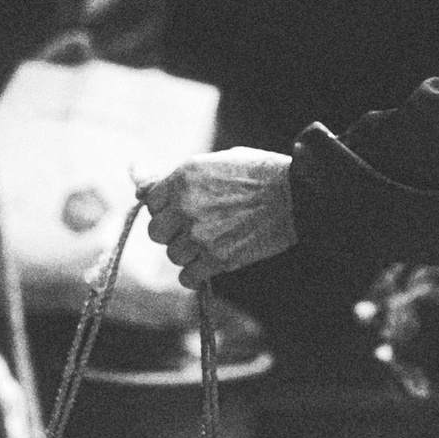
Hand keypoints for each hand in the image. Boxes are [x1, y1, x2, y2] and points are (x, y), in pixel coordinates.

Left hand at [139, 148, 295, 287]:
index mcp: (183, 177)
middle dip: (171, 232)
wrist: (296, 195)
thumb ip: (178, 176)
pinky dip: (195, 275)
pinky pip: (188, 276)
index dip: (164, 208)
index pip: (150, 202)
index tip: (179, 211)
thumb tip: (141, 188)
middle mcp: (186, 205)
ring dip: (187, 253)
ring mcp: (200, 234)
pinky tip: (207, 265)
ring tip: (208, 243)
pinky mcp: (218, 259)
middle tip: (191, 229)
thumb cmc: (260, 173)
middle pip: (155, 232)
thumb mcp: (217, 161)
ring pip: (173, 255)